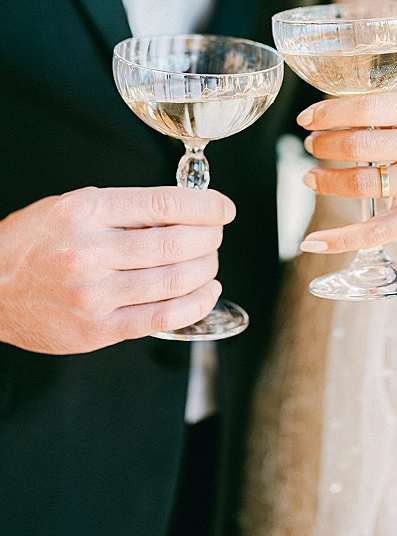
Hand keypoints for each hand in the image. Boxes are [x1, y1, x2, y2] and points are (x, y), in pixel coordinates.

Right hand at [0, 186, 235, 353]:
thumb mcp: (72, 207)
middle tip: (216, 235)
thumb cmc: (34, 244)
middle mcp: (90, 252)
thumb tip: (183, 211)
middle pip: (176, 244)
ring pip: (175, 280)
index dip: (206, 207)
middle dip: (211, 238)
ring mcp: (94, 295)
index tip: (224, 208)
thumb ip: (124, 209)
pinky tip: (206, 291)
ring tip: (210, 262)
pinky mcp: (97, 330)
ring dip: (207, 269)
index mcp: (86, 212)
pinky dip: (195, 303)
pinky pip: (162, 317)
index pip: (164, 204)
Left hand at [297, 86, 396, 252]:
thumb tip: (333, 114)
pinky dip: (339, 239)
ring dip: (326, 181)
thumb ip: (394, 109)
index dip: (328, 114)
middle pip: (358, 146)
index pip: (366, 108)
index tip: (306, 118)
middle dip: (323, 145)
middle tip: (311, 145)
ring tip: (312, 177)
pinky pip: (375, 231)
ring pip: (361, 184)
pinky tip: (312, 242)